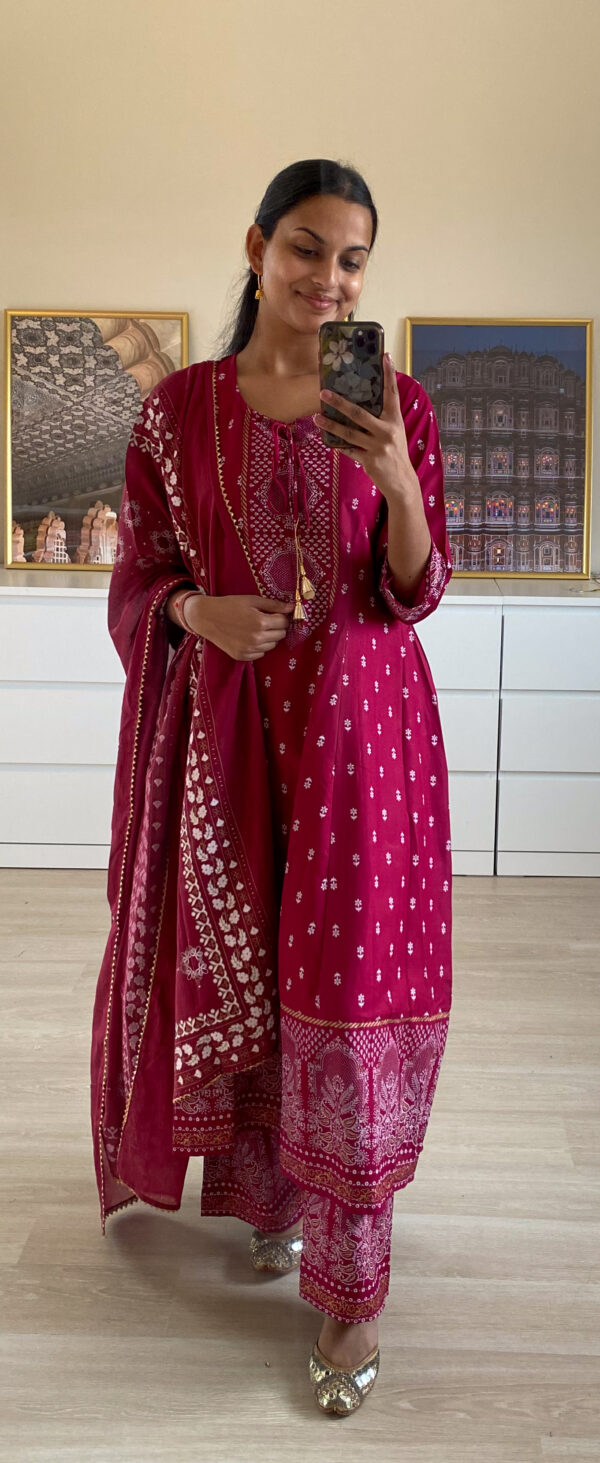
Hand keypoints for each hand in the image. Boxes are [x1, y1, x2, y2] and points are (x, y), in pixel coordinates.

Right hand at [184, 593, 293, 660]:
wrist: (207, 618)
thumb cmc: (230, 605)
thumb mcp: (252, 600)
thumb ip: (274, 605)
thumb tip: (292, 608)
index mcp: (260, 622)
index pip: (284, 623)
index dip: (281, 617)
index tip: (275, 614)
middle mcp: (256, 639)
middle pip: (280, 635)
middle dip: (276, 627)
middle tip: (265, 620)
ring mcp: (249, 649)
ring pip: (272, 645)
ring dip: (268, 637)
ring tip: (255, 628)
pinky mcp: (242, 656)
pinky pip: (260, 654)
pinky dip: (259, 646)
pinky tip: (248, 637)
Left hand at [314, 353, 418, 501]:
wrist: (402, 481)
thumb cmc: (395, 452)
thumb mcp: (394, 431)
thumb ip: (382, 417)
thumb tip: (363, 400)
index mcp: (395, 420)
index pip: (392, 393)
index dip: (389, 374)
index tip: (384, 356)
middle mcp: (387, 431)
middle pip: (359, 413)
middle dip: (340, 402)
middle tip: (324, 392)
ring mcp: (378, 446)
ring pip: (349, 433)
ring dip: (331, 425)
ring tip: (317, 418)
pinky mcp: (369, 460)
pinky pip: (349, 450)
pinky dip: (338, 445)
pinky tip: (327, 439)